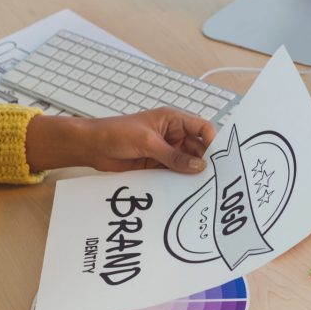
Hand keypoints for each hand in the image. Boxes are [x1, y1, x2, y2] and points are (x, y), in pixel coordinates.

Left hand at [82, 109, 215, 173]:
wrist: (92, 146)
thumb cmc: (116, 132)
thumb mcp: (148, 142)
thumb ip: (174, 156)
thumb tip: (199, 165)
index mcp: (173, 120)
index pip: (201, 128)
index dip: (212, 141)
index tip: (218, 157)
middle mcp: (172, 135)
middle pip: (197, 148)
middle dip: (204, 160)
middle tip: (212, 177)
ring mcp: (165, 150)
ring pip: (187, 162)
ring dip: (191, 172)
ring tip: (201, 186)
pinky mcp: (157, 164)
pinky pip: (174, 172)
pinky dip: (179, 180)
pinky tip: (184, 189)